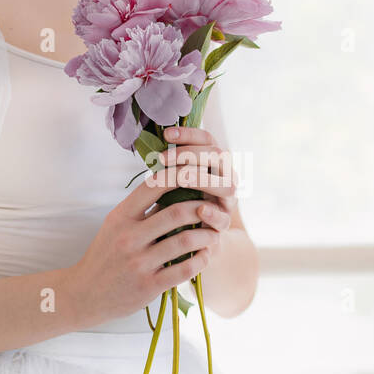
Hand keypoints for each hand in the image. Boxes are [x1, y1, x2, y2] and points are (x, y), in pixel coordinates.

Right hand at [66, 142, 231, 322]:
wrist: (85, 294)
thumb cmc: (105, 255)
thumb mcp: (115, 226)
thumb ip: (141, 209)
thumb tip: (172, 185)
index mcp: (121, 217)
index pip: (154, 186)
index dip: (180, 176)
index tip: (198, 176)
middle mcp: (128, 237)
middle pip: (176, 212)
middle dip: (202, 208)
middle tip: (214, 209)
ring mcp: (138, 263)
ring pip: (184, 241)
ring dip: (207, 235)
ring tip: (215, 233)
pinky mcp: (148, 286)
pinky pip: (184, 270)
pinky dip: (201, 260)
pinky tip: (206, 256)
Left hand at [153, 124, 238, 254]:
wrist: (192, 239)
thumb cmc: (176, 204)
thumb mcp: (170, 182)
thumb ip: (167, 166)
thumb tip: (146, 142)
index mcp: (213, 163)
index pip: (207, 140)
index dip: (190, 134)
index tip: (166, 134)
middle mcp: (225, 178)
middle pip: (218, 156)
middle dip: (190, 154)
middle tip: (161, 158)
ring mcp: (227, 202)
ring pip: (227, 185)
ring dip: (203, 180)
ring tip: (181, 178)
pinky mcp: (224, 225)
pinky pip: (223, 218)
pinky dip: (213, 213)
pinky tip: (200, 209)